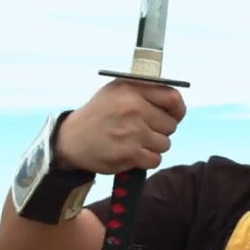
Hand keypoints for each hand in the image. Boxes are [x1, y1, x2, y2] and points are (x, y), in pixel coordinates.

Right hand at [54, 78, 186, 173]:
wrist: (72, 139)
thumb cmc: (99, 114)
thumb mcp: (117, 90)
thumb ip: (144, 90)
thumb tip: (175, 102)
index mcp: (131, 89)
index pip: (172, 98)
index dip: (178, 110)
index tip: (174, 116)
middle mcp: (133, 108)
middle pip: (171, 125)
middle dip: (161, 130)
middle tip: (145, 131)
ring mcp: (132, 132)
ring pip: (164, 144)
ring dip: (154, 146)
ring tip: (136, 142)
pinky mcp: (129, 153)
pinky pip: (155, 159)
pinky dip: (147, 160)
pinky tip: (133, 154)